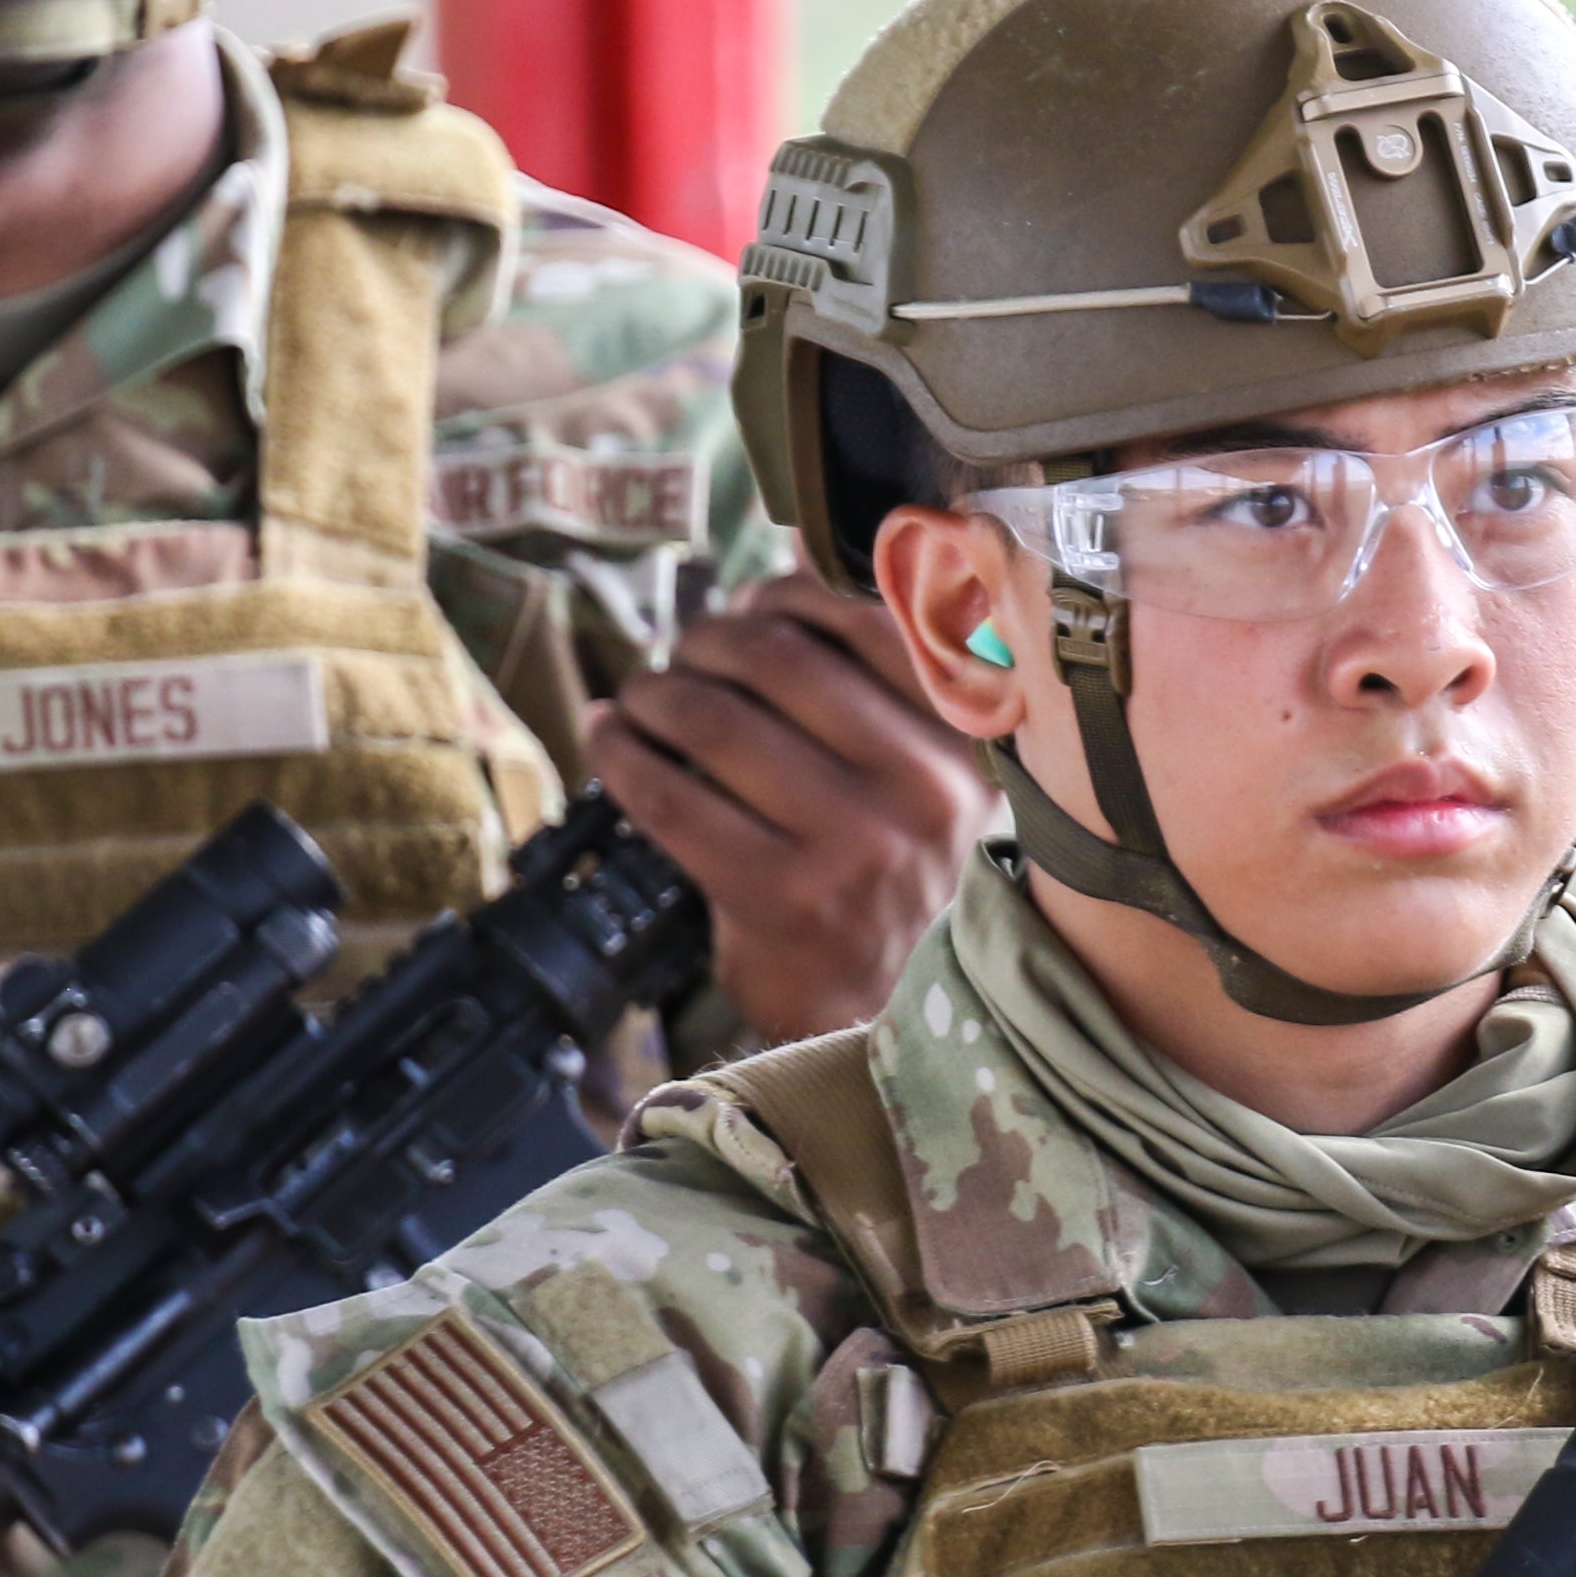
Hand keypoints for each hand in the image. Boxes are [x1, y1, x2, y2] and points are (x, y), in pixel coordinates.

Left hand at [588, 575, 994, 1043]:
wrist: (898, 1022)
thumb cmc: (899, 885)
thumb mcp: (926, 778)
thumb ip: (875, 676)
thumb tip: (798, 554)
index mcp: (965, 743)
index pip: (862, 622)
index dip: (782, 598)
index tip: (747, 607)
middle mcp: (923, 789)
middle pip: (777, 659)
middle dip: (704, 641)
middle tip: (678, 655)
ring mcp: (855, 846)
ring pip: (716, 721)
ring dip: (654, 693)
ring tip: (640, 698)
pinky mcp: (783, 899)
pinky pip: (674, 798)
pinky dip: (623, 755)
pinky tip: (610, 741)